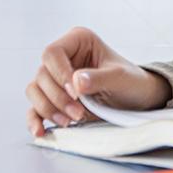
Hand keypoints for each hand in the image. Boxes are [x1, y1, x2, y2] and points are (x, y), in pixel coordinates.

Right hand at [25, 26, 171, 136]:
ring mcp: (56, 78)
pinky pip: (34, 108)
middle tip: (78, 113)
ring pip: (35, 91)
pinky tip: (41, 131)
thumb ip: (100, 78)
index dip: (60, 74)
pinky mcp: (54, 99)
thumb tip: (76, 81)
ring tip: (70, 121)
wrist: (137, 99)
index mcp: (78, 41)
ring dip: (49, 109)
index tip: (76, 93)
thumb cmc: (132, 81)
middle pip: (42, 75)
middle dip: (58, 98)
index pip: (53, 53)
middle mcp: (64, 57)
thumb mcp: (121, 77)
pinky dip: (35, 120)